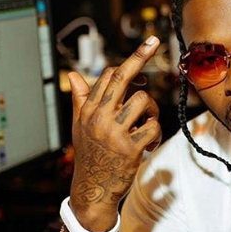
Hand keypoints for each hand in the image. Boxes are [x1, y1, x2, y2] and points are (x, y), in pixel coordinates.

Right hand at [67, 39, 162, 229]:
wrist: (92, 190)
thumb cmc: (90, 155)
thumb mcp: (81, 127)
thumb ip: (81, 100)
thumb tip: (75, 74)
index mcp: (88, 110)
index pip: (108, 76)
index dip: (128, 63)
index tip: (145, 49)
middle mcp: (99, 117)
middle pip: (123, 78)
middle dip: (140, 57)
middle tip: (153, 41)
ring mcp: (114, 132)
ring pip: (143, 102)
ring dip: (151, 111)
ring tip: (145, 125)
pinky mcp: (129, 148)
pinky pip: (152, 127)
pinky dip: (155, 133)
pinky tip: (147, 143)